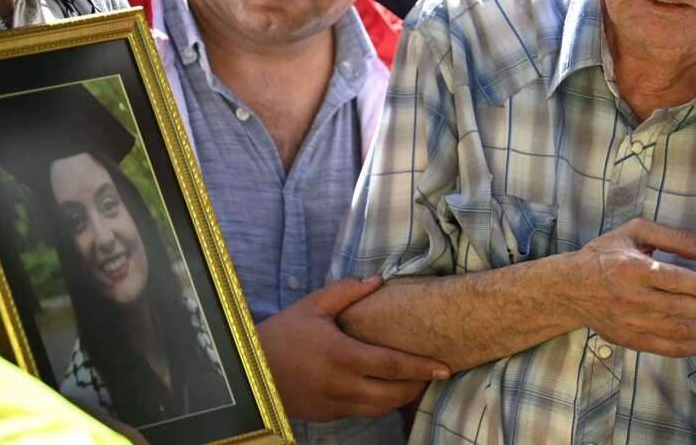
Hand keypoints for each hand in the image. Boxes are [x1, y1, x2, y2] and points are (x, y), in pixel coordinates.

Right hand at [256, 276, 450, 420]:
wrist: (251, 369)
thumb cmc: (284, 333)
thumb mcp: (312, 305)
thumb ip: (347, 291)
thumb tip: (378, 280)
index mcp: (341, 356)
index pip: (392, 366)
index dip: (422, 367)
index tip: (445, 366)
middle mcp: (341, 385)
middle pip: (393, 393)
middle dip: (419, 384)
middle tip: (435, 371)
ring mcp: (335, 404)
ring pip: (381, 408)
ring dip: (402, 397)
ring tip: (416, 379)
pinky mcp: (328, 414)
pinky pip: (363, 412)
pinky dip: (380, 402)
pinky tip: (386, 386)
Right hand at [565, 218, 695, 357]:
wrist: (570, 289)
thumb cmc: (605, 254)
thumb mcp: (635, 232)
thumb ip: (675, 238)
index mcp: (632, 269)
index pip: (672, 280)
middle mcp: (632, 299)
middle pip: (680, 309)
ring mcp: (632, 323)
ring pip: (678, 332)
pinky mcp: (633, 340)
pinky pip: (668, 348)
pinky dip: (694, 348)